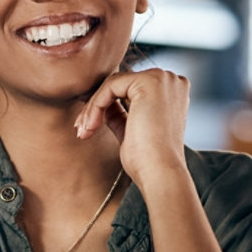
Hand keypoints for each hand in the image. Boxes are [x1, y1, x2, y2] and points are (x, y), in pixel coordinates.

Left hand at [74, 68, 189, 186]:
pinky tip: (91, 126)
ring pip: (111, 85)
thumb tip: (98, 102)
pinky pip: (109, 87)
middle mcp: (170, 80)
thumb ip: (118, 112)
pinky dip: (96, 106)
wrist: (159, 172)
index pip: (127, 88)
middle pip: (118, 84)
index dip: (104, 104)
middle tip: (81, 128)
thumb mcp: (130, 128)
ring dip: (92, 108)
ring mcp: (162, 78)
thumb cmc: (147, 159)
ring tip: (84, 131)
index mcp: (170, 91)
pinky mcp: (149, 82)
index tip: (86, 123)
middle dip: (95, 106)